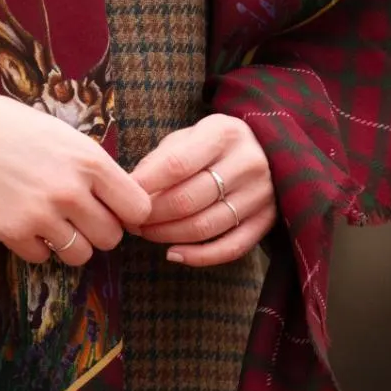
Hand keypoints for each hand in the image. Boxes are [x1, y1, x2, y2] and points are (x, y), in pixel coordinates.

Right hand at [0, 77, 151, 265]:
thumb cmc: (13, 128)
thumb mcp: (65, 136)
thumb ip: (94, 168)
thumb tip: (124, 202)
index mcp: (90, 161)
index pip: (138, 208)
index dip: (129, 214)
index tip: (115, 211)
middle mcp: (71, 190)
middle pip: (112, 237)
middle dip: (98, 231)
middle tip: (79, 218)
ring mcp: (41, 214)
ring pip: (81, 255)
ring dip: (71, 244)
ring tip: (54, 223)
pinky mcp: (13, 232)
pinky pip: (42, 258)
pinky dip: (36, 246)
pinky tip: (25, 222)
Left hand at [130, 113, 275, 265]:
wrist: (265, 149)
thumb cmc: (214, 144)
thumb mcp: (189, 136)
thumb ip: (161, 159)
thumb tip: (129, 189)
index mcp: (224, 133)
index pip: (177, 164)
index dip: (145, 185)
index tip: (123, 196)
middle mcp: (247, 163)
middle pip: (188, 200)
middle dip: (151, 215)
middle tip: (130, 220)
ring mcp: (260, 194)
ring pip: (205, 227)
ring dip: (167, 235)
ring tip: (145, 233)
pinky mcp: (266, 221)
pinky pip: (230, 248)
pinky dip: (198, 256)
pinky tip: (172, 253)